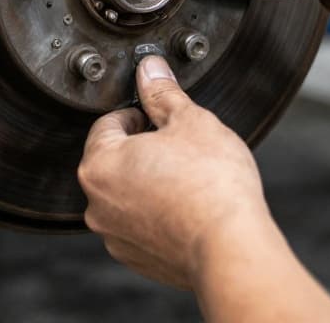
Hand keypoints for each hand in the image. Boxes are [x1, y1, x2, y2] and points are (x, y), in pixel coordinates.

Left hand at [78, 56, 275, 288]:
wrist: (231, 246)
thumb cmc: (212, 186)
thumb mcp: (190, 121)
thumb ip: (163, 92)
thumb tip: (151, 71)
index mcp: (100, 164)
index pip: (108, 124)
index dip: (138, 114)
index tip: (158, 116)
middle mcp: (98, 204)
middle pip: (115, 161)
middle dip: (144, 149)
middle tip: (180, 146)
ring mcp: (115, 236)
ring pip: (128, 195)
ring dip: (150, 183)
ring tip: (188, 179)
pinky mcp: (137, 258)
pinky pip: (142, 225)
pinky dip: (159, 214)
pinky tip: (187, 207)